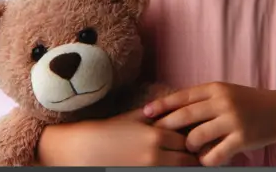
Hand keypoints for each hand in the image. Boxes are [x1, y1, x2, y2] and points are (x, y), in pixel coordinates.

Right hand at [36, 108, 198, 165]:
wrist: (79, 150)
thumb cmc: (105, 131)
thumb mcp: (131, 118)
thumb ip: (154, 114)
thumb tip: (172, 109)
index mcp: (156, 135)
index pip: (187, 140)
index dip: (192, 142)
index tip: (196, 143)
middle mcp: (155, 154)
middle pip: (187, 159)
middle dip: (191, 158)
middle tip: (196, 157)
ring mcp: (148, 169)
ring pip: (177, 170)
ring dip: (181, 167)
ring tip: (183, 164)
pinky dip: (167, 171)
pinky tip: (166, 167)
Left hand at [144, 82, 275, 165]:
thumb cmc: (246, 103)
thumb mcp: (225, 93)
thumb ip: (202, 98)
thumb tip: (171, 106)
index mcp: (216, 88)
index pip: (183, 96)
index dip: (163, 105)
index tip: (145, 112)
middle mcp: (222, 102)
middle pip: (185, 116)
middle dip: (166, 127)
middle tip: (153, 137)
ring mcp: (232, 120)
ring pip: (196, 137)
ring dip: (187, 147)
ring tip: (187, 150)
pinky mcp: (241, 138)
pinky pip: (214, 154)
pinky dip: (205, 160)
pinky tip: (204, 161)